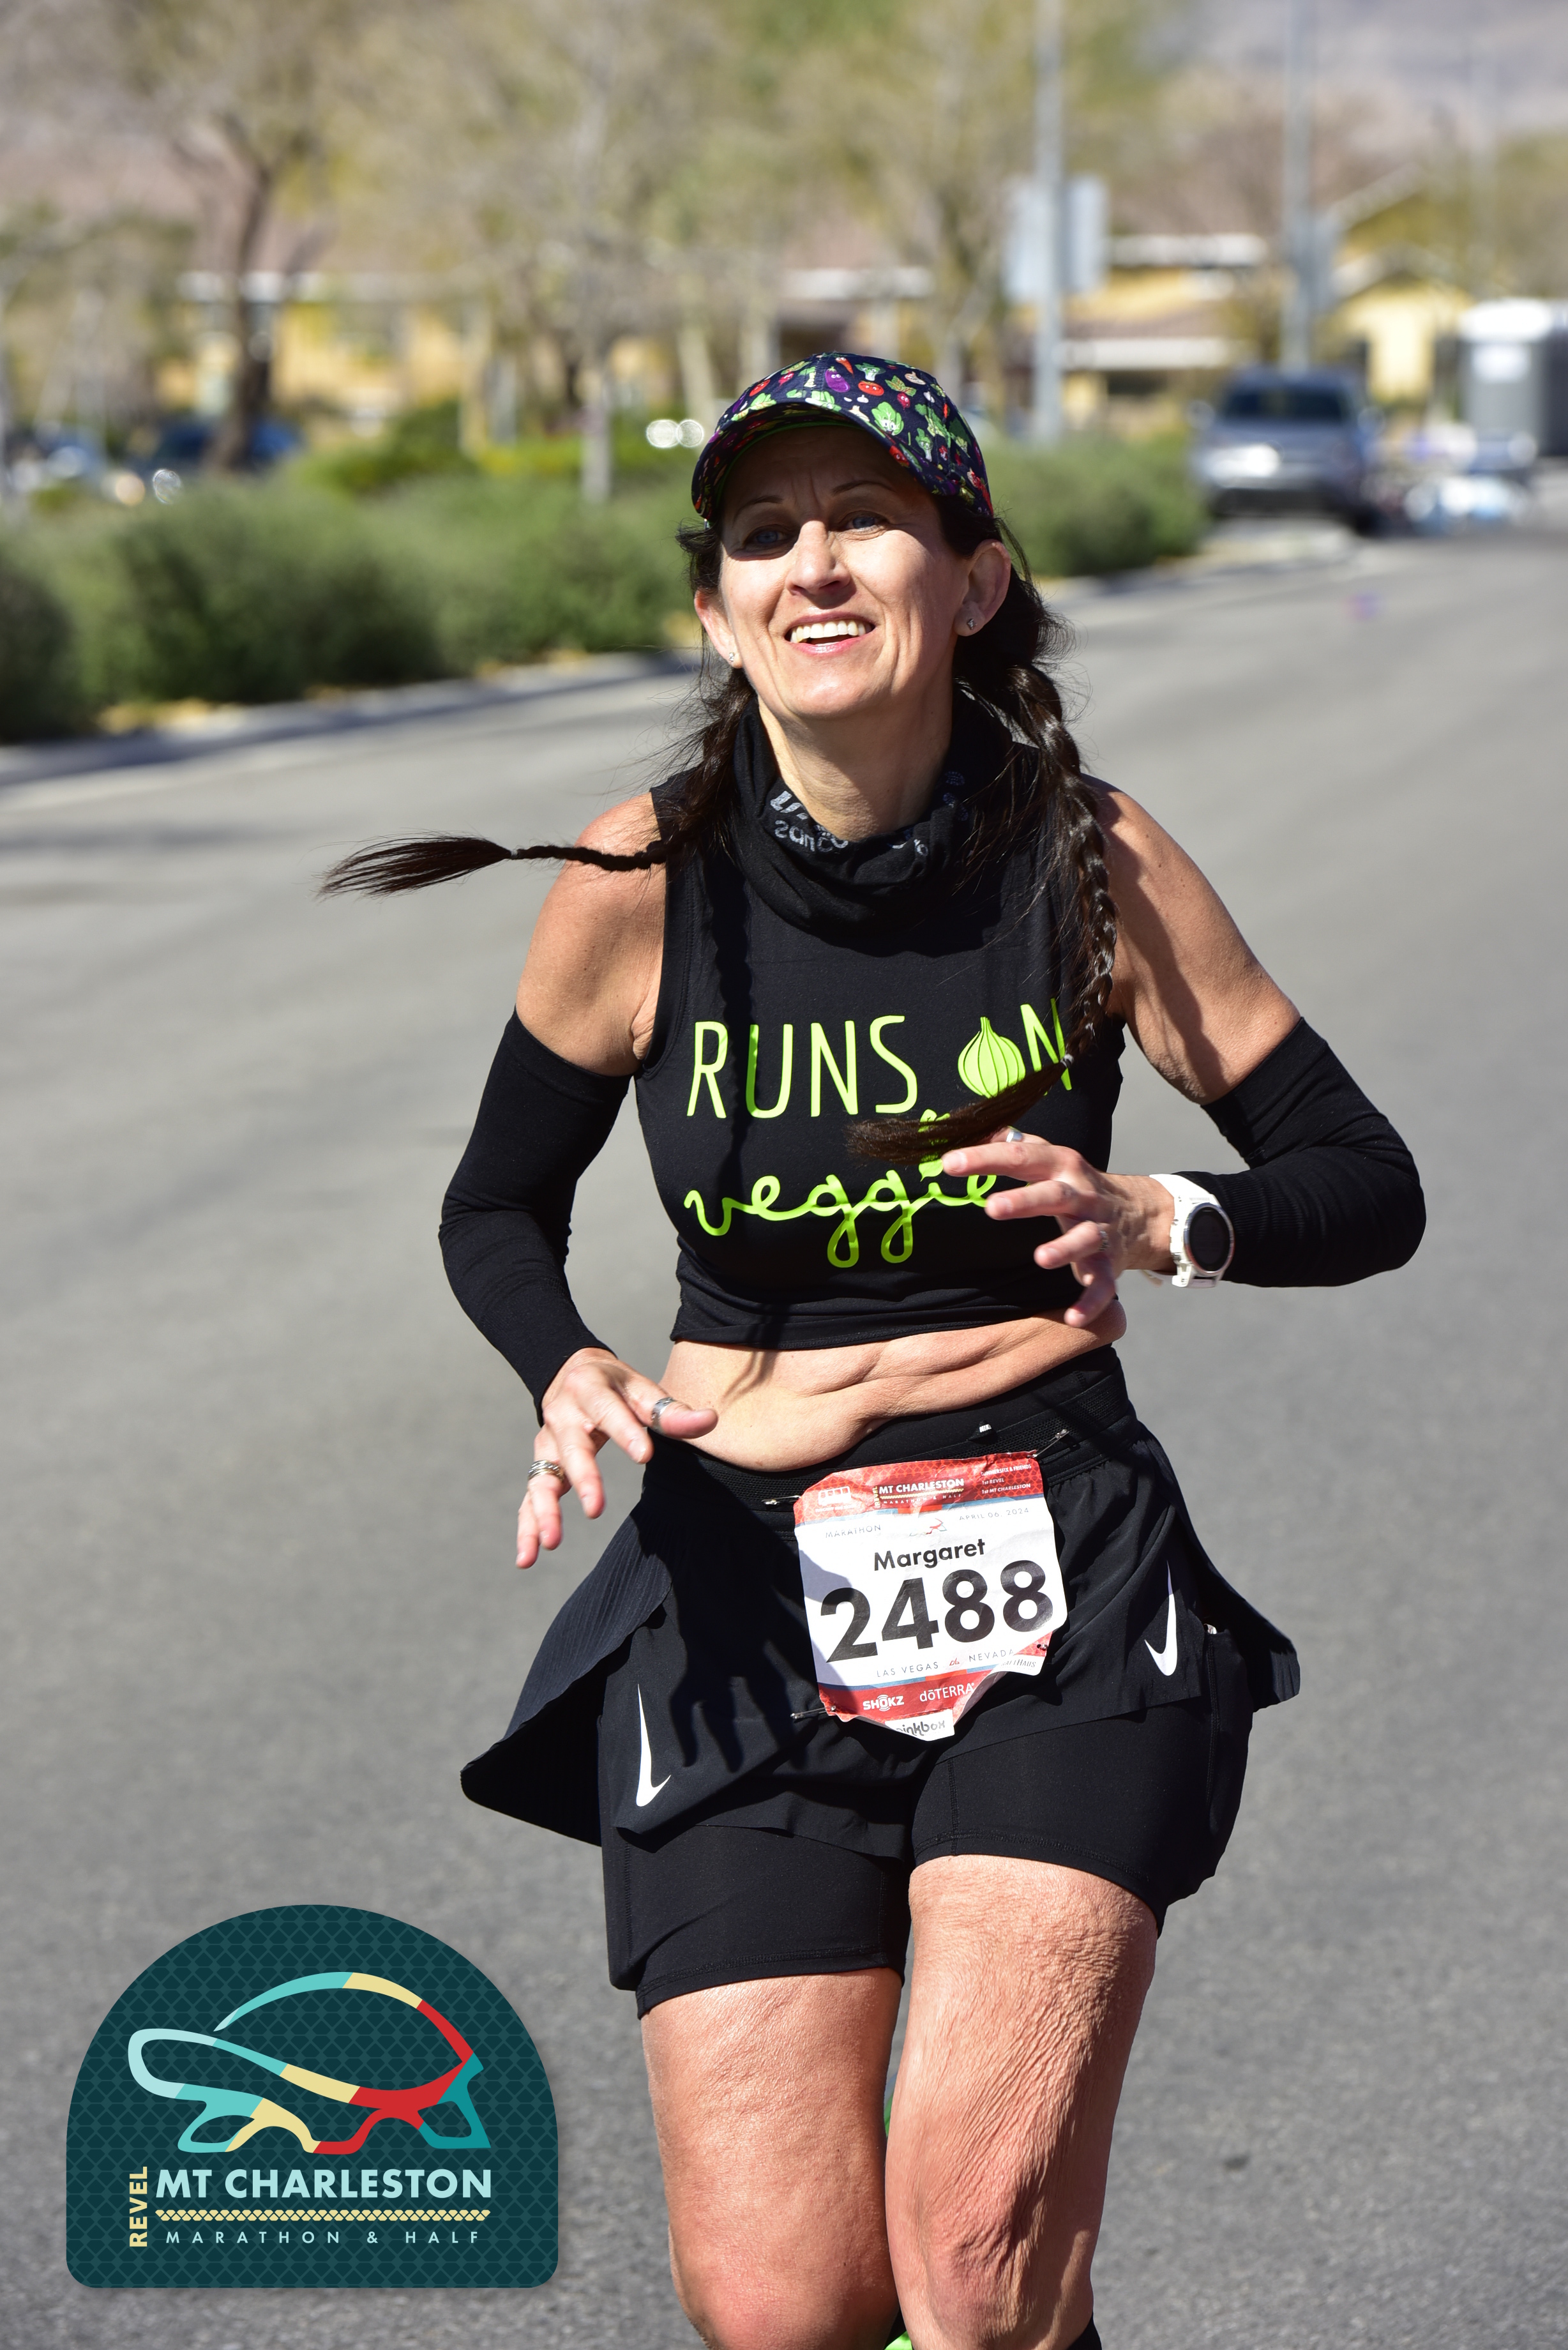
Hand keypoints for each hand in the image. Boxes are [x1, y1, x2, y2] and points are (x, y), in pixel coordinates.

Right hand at [517, 1349, 716, 1568]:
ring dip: (544, 1512)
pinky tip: (528, 1558)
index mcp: (591, 1389)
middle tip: (596, 1509)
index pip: (609, 1411)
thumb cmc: (617, 1386)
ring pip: (542, 1478)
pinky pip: (530, 1498)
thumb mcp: (643, 1389)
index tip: (644, 1455)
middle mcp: (563, 1416)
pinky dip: (527, 1527)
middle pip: (571, 1448)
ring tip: (551, 1542)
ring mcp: (547, 1444)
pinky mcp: (541, 1466)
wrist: (572, 1372)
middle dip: (583, 1479)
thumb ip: (671, 1411)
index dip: (626, 1433)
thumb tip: (710, 1421)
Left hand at [940, 1133, 1175, 1328]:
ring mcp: (1098, 1229)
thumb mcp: (1052, 1158)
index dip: (985, 1159)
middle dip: (1025, 1201)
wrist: (1142, 1213)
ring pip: (1084, 1238)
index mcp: (1060, 1166)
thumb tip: (979, 1127)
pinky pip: (1103, 1284)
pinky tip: (1072, 1317)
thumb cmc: (1077, 1184)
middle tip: (992, 1208)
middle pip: (1054, 1195)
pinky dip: (1091, 1301)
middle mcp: (1081, 1194)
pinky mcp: (1110, 1262)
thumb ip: (1017, 1145)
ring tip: (1041, 1258)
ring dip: (1065, 1249)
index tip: (950, 1164)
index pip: (1020, 1157)